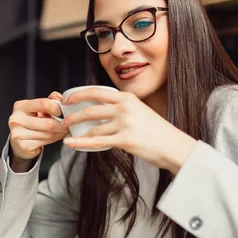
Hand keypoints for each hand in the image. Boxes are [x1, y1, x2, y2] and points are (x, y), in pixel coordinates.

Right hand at [8, 92, 69, 162]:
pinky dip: (54, 139)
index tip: (62, 112)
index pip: (44, 104)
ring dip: (60, 133)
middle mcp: (16, 119)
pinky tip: (56, 137)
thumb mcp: (39, 108)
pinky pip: (45, 142)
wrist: (19, 142)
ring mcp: (18, 134)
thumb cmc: (31, 121)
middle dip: (62, 125)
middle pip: (48, 123)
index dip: (57, 108)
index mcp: (20, 106)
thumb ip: (50, 100)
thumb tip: (61, 99)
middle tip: (69, 125)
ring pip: (48, 134)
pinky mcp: (23, 146)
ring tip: (63, 130)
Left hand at [61, 88, 196, 173]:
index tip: (67, 100)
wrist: (173, 145)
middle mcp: (125, 108)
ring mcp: (124, 123)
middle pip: (90, 110)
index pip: (96, 92)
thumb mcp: (140, 110)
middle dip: (72, 116)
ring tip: (68, 135)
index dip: (78, 95)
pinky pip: (97, 142)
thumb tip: (102, 110)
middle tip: (63, 121)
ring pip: (92, 128)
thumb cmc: (157, 131)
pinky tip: (70, 144)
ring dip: (77, 132)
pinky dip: (80, 143)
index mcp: (127, 98)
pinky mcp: (125, 139)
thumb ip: (122, 107)